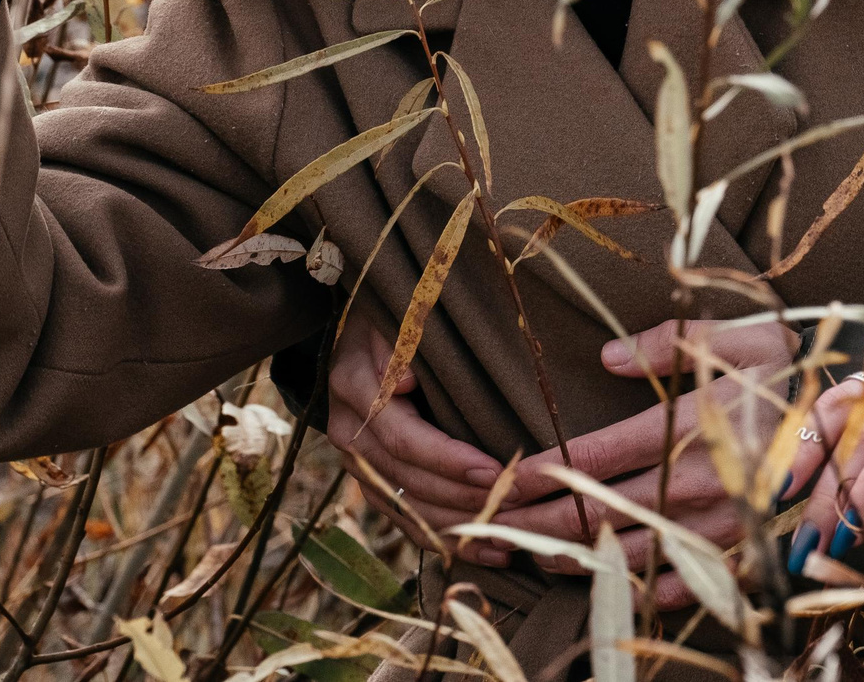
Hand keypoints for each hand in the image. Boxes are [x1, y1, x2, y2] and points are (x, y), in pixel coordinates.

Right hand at [326, 315, 511, 566]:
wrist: (360, 322)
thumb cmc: (398, 310)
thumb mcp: (402, 312)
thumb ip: (405, 341)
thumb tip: (403, 382)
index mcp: (355, 386)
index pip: (404, 437)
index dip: (449, 459)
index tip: (495, 470)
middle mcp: (348, 430)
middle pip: (407, 481)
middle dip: (463, 499)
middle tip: (516, 507)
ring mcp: (355, 458)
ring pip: (405, 507)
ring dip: (456, 529)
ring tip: (505, 542)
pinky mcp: (369, 476)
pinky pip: (402, 516)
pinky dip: (441, 538)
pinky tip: (482, 553)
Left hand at [489, 319, 797, 600]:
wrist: (856, 415)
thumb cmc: (785, 367)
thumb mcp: (735, 335)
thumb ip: (670, 341)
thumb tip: (606, 357)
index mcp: (693, 425)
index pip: (598, 456)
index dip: (544, 471)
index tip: (504, 478)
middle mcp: (701, 482)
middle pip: (599, 513)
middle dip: (538, 523)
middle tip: (491, 527)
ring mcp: (718, 524)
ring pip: (627, 553)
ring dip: (570, 559)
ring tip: (527, 555)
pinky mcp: (737, 550)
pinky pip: (681, 584)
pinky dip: (635, 590)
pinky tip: (600, 587)